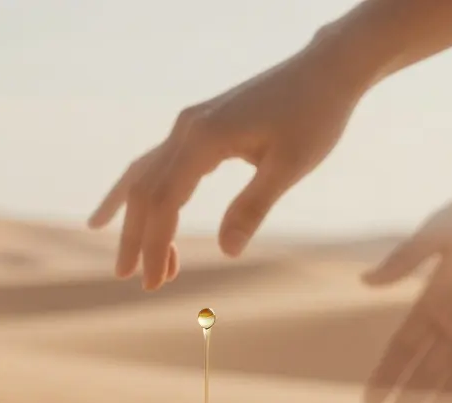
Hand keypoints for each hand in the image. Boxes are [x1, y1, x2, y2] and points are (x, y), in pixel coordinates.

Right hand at [89, 43, 364, 289]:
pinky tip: (136, 210)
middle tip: (126, 279)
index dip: (154, 245)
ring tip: (127, 260)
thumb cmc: (315, 116)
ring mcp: (190, 124)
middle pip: (144, 190)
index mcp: (204, 138)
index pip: (164, 201)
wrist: (325, 70)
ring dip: (134, 218)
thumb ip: (254, 207)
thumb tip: (226, 252)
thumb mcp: (290, 166)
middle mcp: (187, 128)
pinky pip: (159, 163)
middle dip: (134, 237)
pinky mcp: (199, 125)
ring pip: (145, 175)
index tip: (154, 283)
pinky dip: (143, 191)